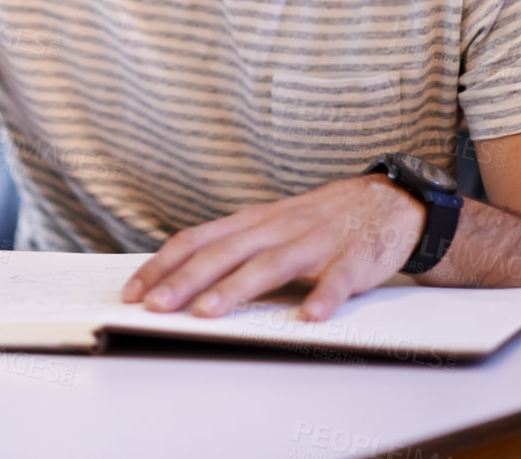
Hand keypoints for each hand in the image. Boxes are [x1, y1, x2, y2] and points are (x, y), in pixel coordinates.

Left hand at [121, 174, 427, 321]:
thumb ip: (231, 246)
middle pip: (224, 252)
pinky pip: (337, 279)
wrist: (386, 203)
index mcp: (252, 221)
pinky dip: (323, 297)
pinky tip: (310, 316)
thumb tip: (178, 276)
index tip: (134, 291)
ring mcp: (314, 242)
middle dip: (186, 280)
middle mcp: (277, 228)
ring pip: (270, 265)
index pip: (197, 239)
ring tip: (207, 312)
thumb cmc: (317, 220)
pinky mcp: (352, 259)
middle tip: (156, 306)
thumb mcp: (268, 224)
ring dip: (236, 289)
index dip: (164, 265)